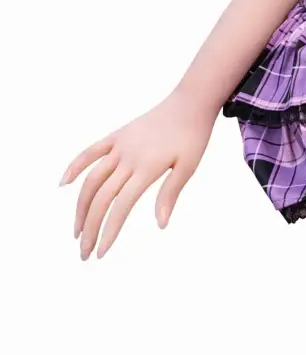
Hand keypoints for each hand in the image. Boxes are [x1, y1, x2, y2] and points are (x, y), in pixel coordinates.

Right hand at [58, 91, 215, 259]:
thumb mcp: (188, 166)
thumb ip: (170, 194)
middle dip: (90, 227)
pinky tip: (63, 183)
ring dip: (80, 206)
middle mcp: (128, 157)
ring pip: (91, 179)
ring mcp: (119, 145)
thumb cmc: (193, 136)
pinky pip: (90, 152)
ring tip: (76, 230)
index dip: (109, 231)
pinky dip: (75, 166)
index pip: (121, 206)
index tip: (101, 253)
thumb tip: (160, 225)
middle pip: (101, 197)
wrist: (189, 102)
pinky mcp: (116, 135)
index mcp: (147, 167)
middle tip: (84, 252)